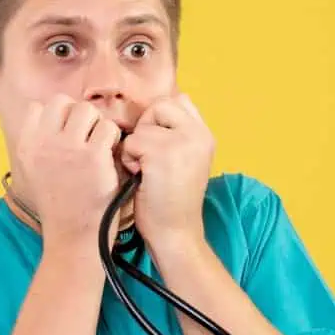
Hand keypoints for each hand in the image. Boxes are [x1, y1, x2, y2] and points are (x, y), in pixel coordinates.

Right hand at [14, 95, 123, 248]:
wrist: (73, 235)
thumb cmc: (58, 204)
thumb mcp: (32, 172)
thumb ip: (37, 144)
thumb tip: (46, 114)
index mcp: (26, 145)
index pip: (39, 107)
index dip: (56, 117)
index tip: (66, 135)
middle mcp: (43, 143)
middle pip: (62, 102)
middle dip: (77, 116)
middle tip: (86, 138)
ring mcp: (68, 148)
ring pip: (87, 110)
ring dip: (97, 125)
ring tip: (99, 146)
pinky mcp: (93, 157)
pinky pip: (108, 128)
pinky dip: (113, 140)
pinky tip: (109, 156)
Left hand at [119, 94, 213, 250]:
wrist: (175, 234)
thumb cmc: (170, 202)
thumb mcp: (184, 161)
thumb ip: (175, 135)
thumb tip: (149, 114)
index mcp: (205, 135)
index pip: (179, 101)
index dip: (160, 119)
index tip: (157, 146)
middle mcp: (199, 134)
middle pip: (160, 106)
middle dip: (146, 129)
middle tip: (149, 159)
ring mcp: (183, 141)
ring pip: (143, 125)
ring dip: (136, 147)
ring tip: (145, 171)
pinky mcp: (163, 152)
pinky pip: (132, 142)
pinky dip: (129, 160)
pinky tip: (140, 178)